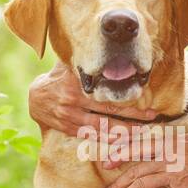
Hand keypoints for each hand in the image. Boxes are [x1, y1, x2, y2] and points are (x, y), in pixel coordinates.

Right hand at [27, 64, 159, 136]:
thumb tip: (108, 47)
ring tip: (142, 131)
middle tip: (152, 117)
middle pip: (109, 111)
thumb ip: (86, 61)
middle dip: (133, 116)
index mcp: (77, 83)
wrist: (35, 98)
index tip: (145, 96)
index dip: (126, 96)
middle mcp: (74, 101)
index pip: (106, 91)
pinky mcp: (69, 129)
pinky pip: (92, 136)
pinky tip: (123, 140)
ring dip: (123, 131)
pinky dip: (108, 139)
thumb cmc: (59, 78)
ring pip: (102, 127)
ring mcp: (71, 117)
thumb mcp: (69, 65)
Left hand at [102, 129, 187, 187]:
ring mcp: (174, 175)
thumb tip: (175, 141)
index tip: (107, 163)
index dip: (119, 155)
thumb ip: (180, 141)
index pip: (137, 147)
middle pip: (135, 170)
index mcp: (169, 142)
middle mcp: (167, 158)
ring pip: (142, 185)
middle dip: (118, 181)